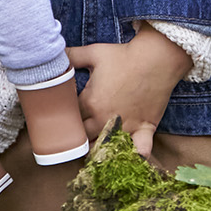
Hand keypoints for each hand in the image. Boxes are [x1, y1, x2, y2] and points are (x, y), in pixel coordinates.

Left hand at [67, 25, 191, 157]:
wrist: (156, 58)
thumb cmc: (124, 55)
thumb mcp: (94, 52)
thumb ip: (71, 56)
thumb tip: (54, 55)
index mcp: (89, 103)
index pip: (70, 119)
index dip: (68, 118)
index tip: (69, 117)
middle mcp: (104, 119)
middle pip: (84, 138)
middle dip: (80, 136)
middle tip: (79, 133)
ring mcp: (124, 127)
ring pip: (105, 148)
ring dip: (99, 150)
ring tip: (96, 148)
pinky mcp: (144, 129)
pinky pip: (139, 151)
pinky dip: (133, 156)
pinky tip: (127, 158)